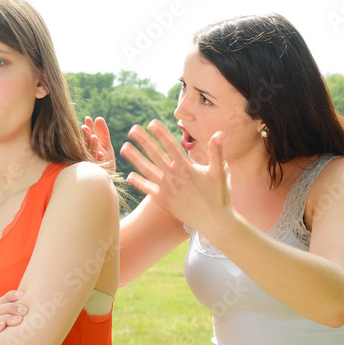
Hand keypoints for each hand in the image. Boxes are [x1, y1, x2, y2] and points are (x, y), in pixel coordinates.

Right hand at [0, 290, 27, 334]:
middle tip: (25, 310)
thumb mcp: (28, 318)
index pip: (4, 299)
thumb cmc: (28, 330)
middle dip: (12, 308)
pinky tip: (3, 325)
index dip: (12, 295)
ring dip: (7, 318)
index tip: (22, 294)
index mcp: (5, 311)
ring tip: (20, 320)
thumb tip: (40, 290)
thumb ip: (26, 308)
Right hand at [81, 116, 115, 173]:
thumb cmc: (106, 164)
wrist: (108, 184)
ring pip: (90, 155)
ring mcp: (91, 165)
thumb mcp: (106, 147)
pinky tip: (101, 155)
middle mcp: (88, 157)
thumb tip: (98, 118)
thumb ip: (103, 133)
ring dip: (92, 146)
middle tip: (84, 127)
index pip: (88, 136)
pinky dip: (99, 161)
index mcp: (91, 149)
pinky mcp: (95, 174)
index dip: (89, 128)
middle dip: (86, 136)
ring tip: (94, 137)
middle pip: (86, 145)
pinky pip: (96, 167)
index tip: (88, 118)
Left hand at [120, 119, 235, 239]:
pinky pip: (149, 190)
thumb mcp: (219, 172)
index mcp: (187, 168)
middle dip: (144, 141)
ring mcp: (168, 190)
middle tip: (132, 129)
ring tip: (124, 147)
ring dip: (136, 158)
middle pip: (156, 155)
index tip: (151, 123)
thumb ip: (216, 152)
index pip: (171, 146)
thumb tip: (219, 133)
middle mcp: (175, 177)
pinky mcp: (165, 202)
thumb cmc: (219, 196)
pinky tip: (128, 176)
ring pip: (148, 170)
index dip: (161, 134)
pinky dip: (139, 183)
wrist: (214, 222)